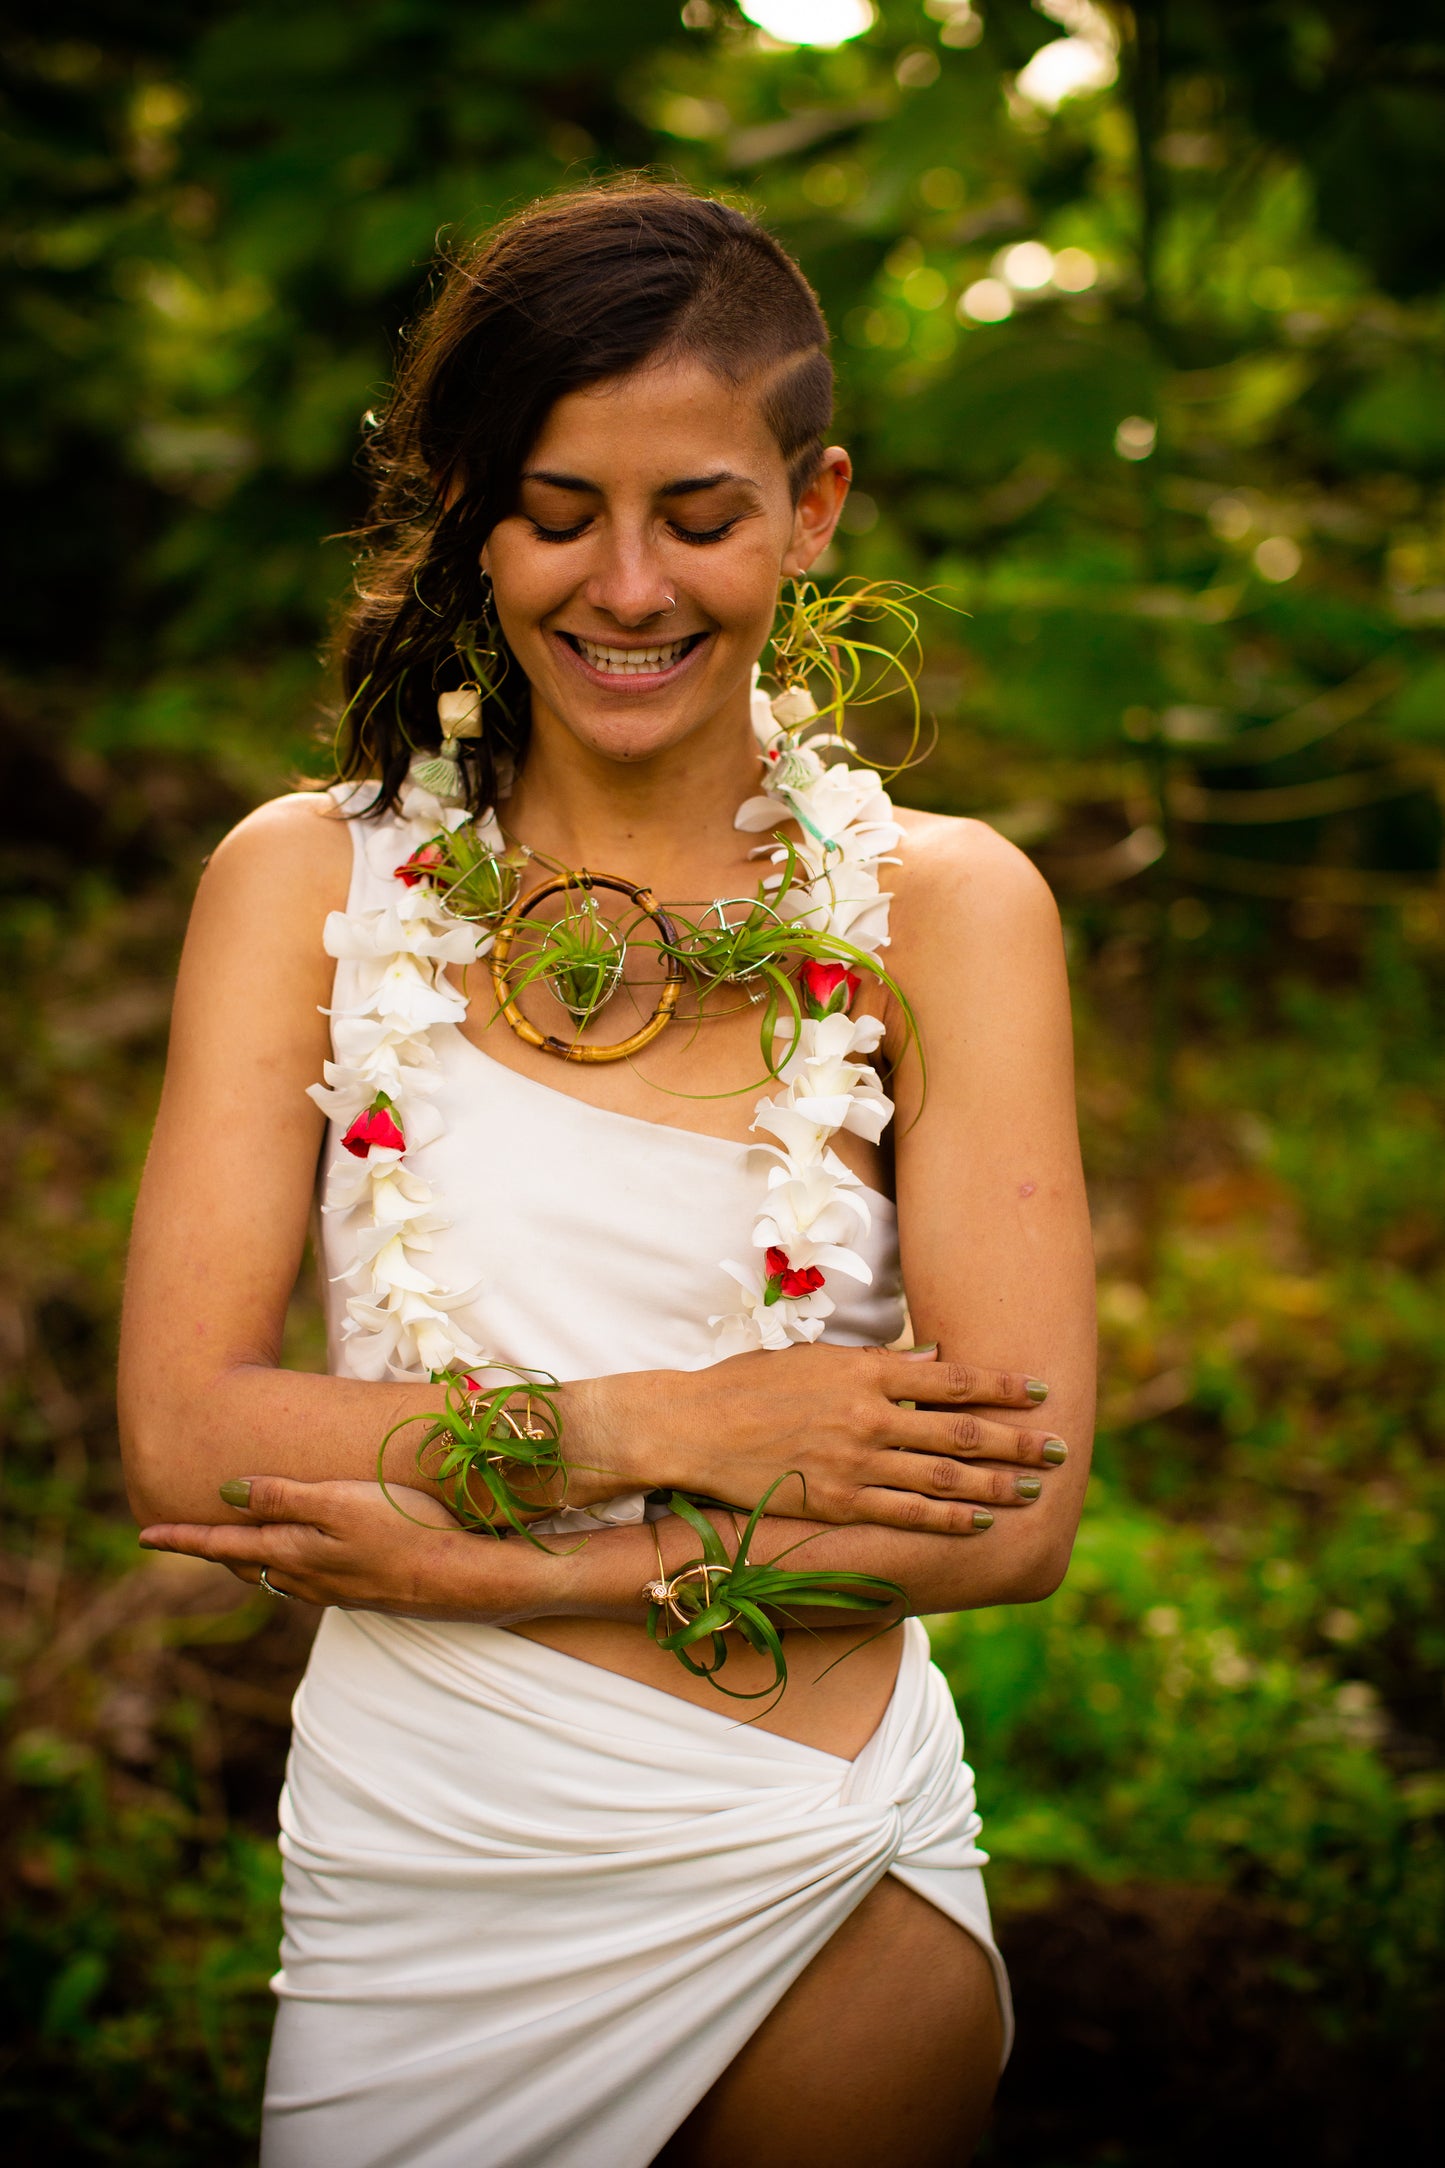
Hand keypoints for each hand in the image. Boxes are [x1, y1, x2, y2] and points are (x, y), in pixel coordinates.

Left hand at [138, 1477, 534, 1620]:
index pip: (223, 1543)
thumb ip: (282, 1498)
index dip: (182, 1538)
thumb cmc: (403, 1527)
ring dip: (250, 1558)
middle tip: (182, 1536)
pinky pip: (307, 1579)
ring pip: (275, 1574)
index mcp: (292, 1553)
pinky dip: (287, 1565)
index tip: (143, 1536)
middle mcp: (305, 1578)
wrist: (463, 1579)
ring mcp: (334, 1589)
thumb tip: (225, 1493)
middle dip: (213, 1547)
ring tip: (232, 1544)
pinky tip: (301, 1559)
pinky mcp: (361, 1590)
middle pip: (245, 1561)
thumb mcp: (338, 1502)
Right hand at [576, 1345, 1067, 1535]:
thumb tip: (934, 1361)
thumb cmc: (751, 1384)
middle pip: (962, 1431)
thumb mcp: (817, 1358)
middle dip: (1017, 1440)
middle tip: (1060, 1447)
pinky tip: (981, 1520)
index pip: (954, 1380)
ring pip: (945, 1477)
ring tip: (1034, 1487)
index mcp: (867, 1372)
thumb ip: (878, 1363)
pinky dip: (950, 1519)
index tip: (1041, 1391)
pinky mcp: (838, 1502)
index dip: (1003, 1387)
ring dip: (996, 1483)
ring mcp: (856, 1463)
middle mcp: (870, 1416)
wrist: (694, 1428)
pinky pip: (907, 1514)